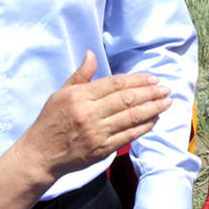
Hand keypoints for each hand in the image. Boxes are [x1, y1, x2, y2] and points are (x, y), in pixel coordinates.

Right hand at [23, 51, 171, 178]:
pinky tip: (155, 119)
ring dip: (153, 108)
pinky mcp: (102, 149)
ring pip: (131, 117)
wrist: (41, 154)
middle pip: (127, 99)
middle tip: (166, 88)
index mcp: (80, 96)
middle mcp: (89, 113)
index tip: (153, 78)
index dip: (137, 80)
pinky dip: (144, 127)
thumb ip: (81, 75)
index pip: (115, 83)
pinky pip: (129, 135)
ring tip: (167, 102)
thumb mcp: (61, 93)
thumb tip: (92, 54)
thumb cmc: (51, 120)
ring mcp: (97, 132)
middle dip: (150, 92)